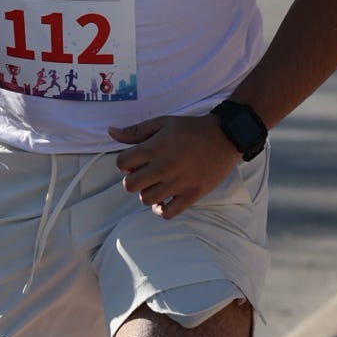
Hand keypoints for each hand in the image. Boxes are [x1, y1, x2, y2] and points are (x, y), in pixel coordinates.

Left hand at [109, 114, 241, 218]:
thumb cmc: (191, 129)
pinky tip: (164, 199)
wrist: (225, 137)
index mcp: (156, 147)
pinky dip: (161, 209)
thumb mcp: (163, 123)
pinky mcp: (192, 195)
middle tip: (143, 174)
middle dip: (132, 179)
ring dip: (147, 193)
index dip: (124, 162)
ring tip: (156, 185)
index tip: (134, 160)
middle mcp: (165, 167)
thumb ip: (136, 131)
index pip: (122, 163)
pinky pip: (167, 213)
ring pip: (146, 200)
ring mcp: (179, 183)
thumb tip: (111, 132)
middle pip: (130, 185)